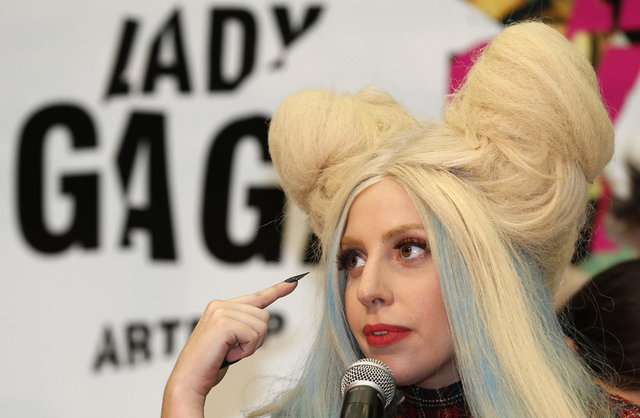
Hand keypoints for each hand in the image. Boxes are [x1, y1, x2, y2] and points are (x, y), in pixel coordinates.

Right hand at [161, 280, 298, 417]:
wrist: (189, 380)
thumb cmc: (209, 364)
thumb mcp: (230, 341)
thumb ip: (243, 326)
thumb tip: (263, 321)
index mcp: (221, 307)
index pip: (256, 296)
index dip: (277, 290)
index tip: (294, 282)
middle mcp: (220, 305)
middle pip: (264, 316)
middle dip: (257, 339)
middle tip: (236, 350)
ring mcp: (221, 312)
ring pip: (262, 325)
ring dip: (251, 346)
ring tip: (230, 352)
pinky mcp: (223, 323)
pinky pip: (253, 336)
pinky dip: (245, 350)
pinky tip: (229, 355)